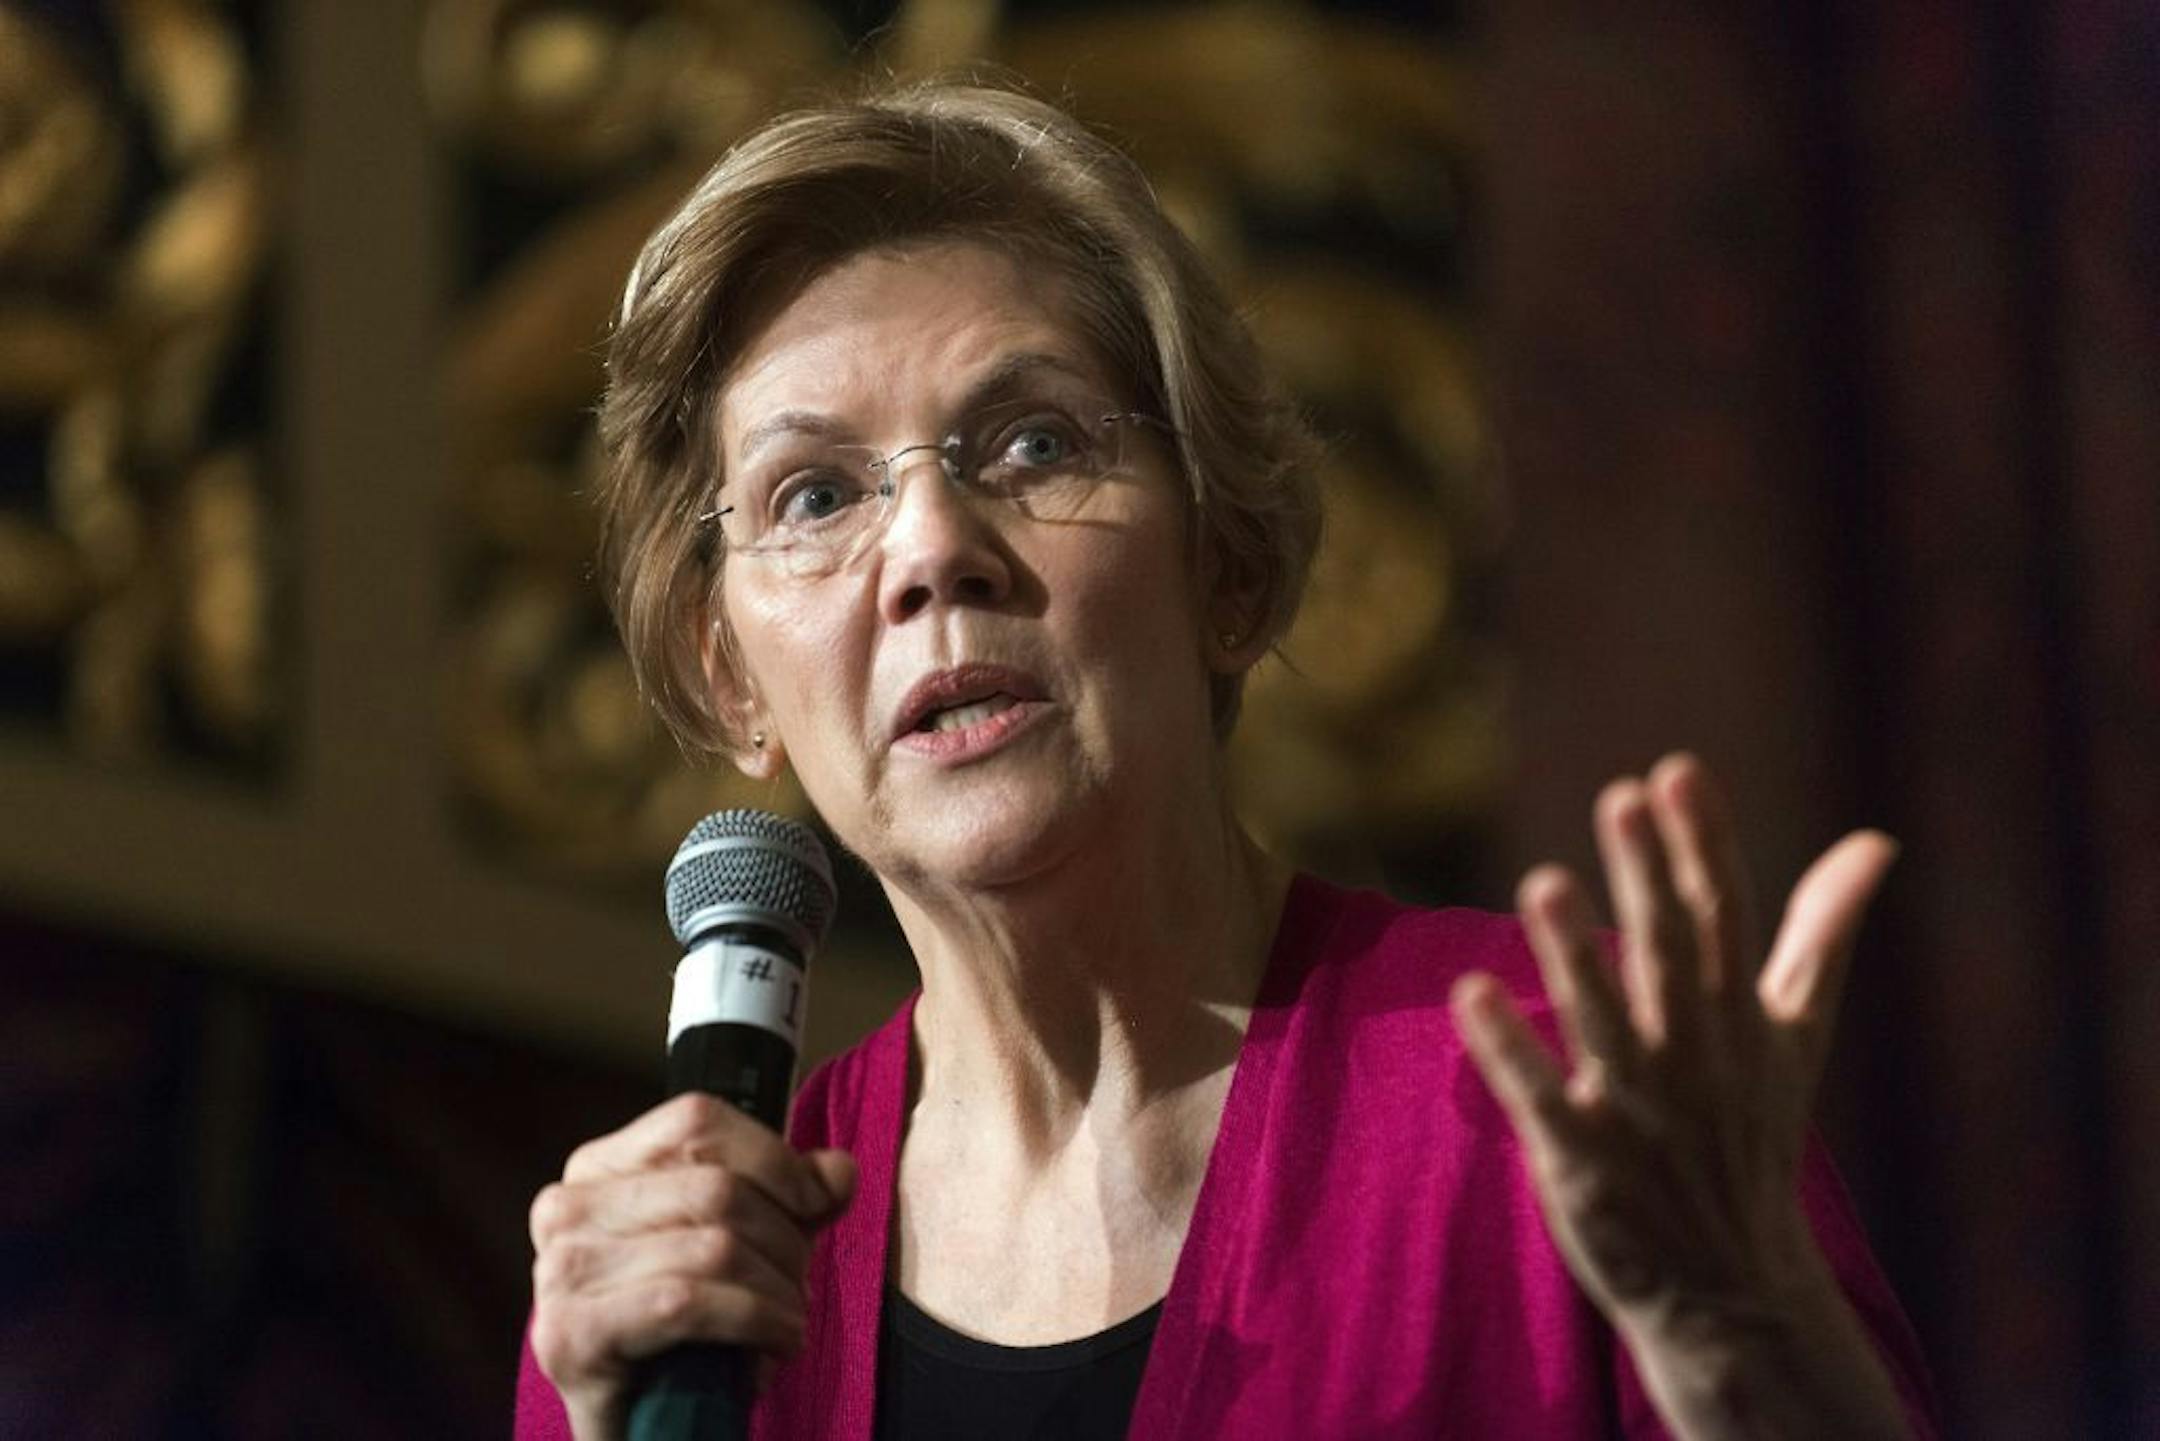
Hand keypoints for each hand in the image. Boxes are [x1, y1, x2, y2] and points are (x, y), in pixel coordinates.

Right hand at [528, 1092, 856, 1440]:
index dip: (772, 1157)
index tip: (817, 1202)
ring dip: (777, 1291)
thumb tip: (839, 1170)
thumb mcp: (749, 1246)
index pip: (696, 1121)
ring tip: (788, 1321)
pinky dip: (753, 1321)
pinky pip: (688, 1302)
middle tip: (798, 1285)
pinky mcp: (570, 1334)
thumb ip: (792, 1200)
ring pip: (713, 1246)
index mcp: (599, 1167)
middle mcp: (566, 1208)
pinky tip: (776, 1345)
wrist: (643, 1429)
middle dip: (784, 1240)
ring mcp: (561, 1271)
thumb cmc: (690, 1330)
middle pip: (715, 1187)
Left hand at [1451, 754, 1906, 1436]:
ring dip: (1575, 955)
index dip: (1703, 846)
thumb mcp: (1796, 1038)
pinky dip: (1510, 1053)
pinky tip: (1471, 994)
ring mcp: (1638, 1112)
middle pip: (1669, 956)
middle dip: (1647, 878)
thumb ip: (1821, 936)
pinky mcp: (1583, 1165)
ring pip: (1604, 1024)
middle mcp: (1692, 1058)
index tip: (1678, 773)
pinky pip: (1543, 1101)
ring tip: (1544, 881)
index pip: (1726, 918)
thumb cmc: (1752, 1141)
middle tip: (1622, 797)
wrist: (1734, 1293)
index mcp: (1740, 1020)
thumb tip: (1875, 843)